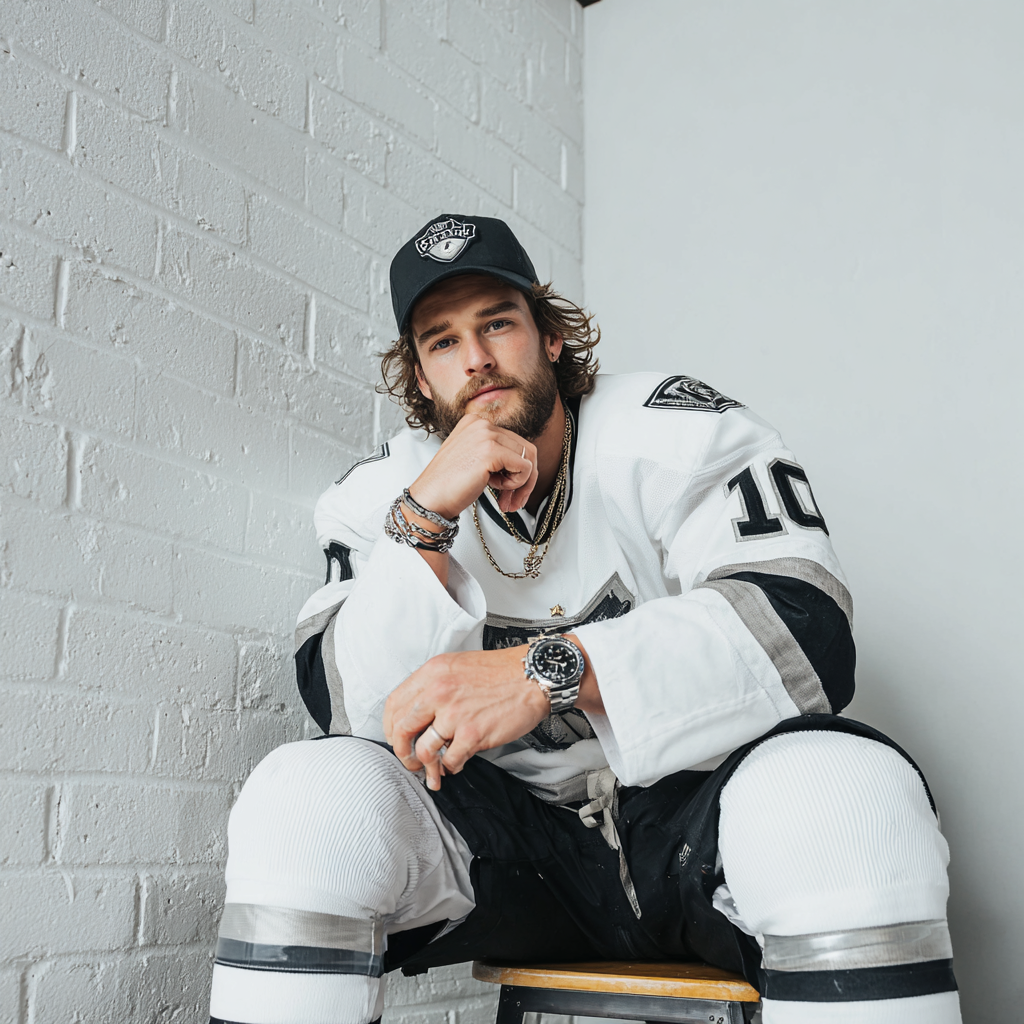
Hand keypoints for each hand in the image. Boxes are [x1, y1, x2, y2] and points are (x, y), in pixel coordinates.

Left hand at [383, 646, 550, 790]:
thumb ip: (434, 686)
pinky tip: (456, 764)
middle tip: (410, 760)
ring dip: (426, 766)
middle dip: (402, 751)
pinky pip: (451, 760)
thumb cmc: (500, 672)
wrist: (532, 675)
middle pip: (402, 729)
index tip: (396, 738)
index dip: (390, 727)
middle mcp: (438, 692)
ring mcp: (454, 714)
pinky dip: (451, 767)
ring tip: (434, 771)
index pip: (394, 704)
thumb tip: (418, 713)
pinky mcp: (472, 733)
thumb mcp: (457, 666)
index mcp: (432, 674)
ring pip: (424, 750)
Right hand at [409, 414, 538, 519]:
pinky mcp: (491, 451)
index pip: (515, 441)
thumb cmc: (449, 485)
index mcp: (476, 422)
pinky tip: (497, 490)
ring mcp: (486, 435)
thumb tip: (526, 462)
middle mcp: (481, 423)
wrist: (430, 500)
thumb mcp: (474, 459)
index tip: (509, 491)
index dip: (518, 469)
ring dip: (520, 483)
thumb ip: (496, 453)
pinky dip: (517, 484)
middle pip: (526, 449)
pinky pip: (525, 468)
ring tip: (504, 498)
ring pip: (528, 459)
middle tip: (512, 499)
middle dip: (524, 478)